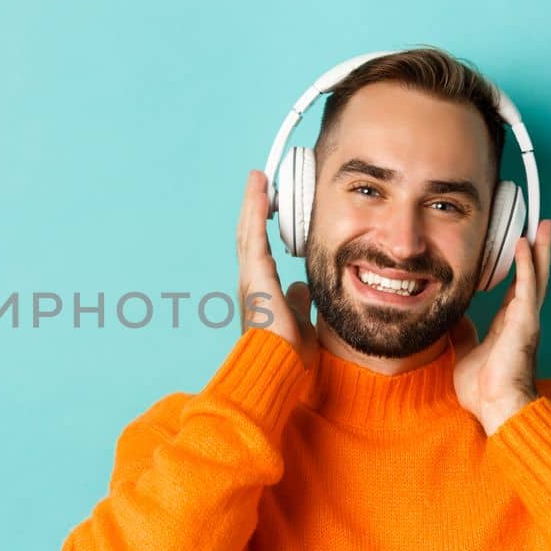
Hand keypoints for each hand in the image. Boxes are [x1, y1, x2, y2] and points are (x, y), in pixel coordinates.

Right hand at [237, 169, 317, 369]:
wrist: (277, 370)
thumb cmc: (286, 354)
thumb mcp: (298, 319)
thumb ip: (297, 301)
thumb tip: (301, 288)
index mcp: (260, 290)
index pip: (258, 249)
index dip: (259, 224)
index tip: (267, 203)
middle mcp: (250, 282)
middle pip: (249, 235)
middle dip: (254, 207)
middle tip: (259, 181)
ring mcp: (250, 279)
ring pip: (248, 232)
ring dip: (253, 204)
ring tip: (258, 179)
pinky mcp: (255, 278)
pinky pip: (254, 237)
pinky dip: (255, 214)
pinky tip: (261, 194)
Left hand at [451, 219, 550, 434]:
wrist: (496, 408)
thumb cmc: (483, 389)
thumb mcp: (466, 352)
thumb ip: (463, 333)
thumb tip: (451, 319)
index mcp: (508, 326)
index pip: (515, 289)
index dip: (519, 268)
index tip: (519, 247)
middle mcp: (521, 319)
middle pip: (533, 276)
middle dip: (537, 250)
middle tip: (539, 225)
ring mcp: (526, 319)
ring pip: (537, 276)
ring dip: (539, 249)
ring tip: (543, 225)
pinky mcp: (525, 322)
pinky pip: (527, 286)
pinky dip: (526, 264)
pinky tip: (524, 244)